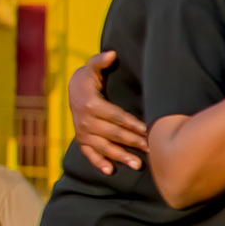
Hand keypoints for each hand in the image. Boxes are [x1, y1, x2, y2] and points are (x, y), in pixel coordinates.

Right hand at [67, 51, 147, 174]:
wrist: (71, 91)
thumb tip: (112, 54)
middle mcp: (85, 121)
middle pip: (114, 134)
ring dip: (120, 156)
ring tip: (138, 165)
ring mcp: (83, 133)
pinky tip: (110, 171)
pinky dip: (98, 163)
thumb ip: (100, 61)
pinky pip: (89, 154)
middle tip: (152, 150)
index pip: (117, 116)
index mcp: (91, 105)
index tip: (149, 130)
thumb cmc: (88, 79)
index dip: (133, 124)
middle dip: (133, 142)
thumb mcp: (91, 67)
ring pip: (104, 147)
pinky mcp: (82, 141)